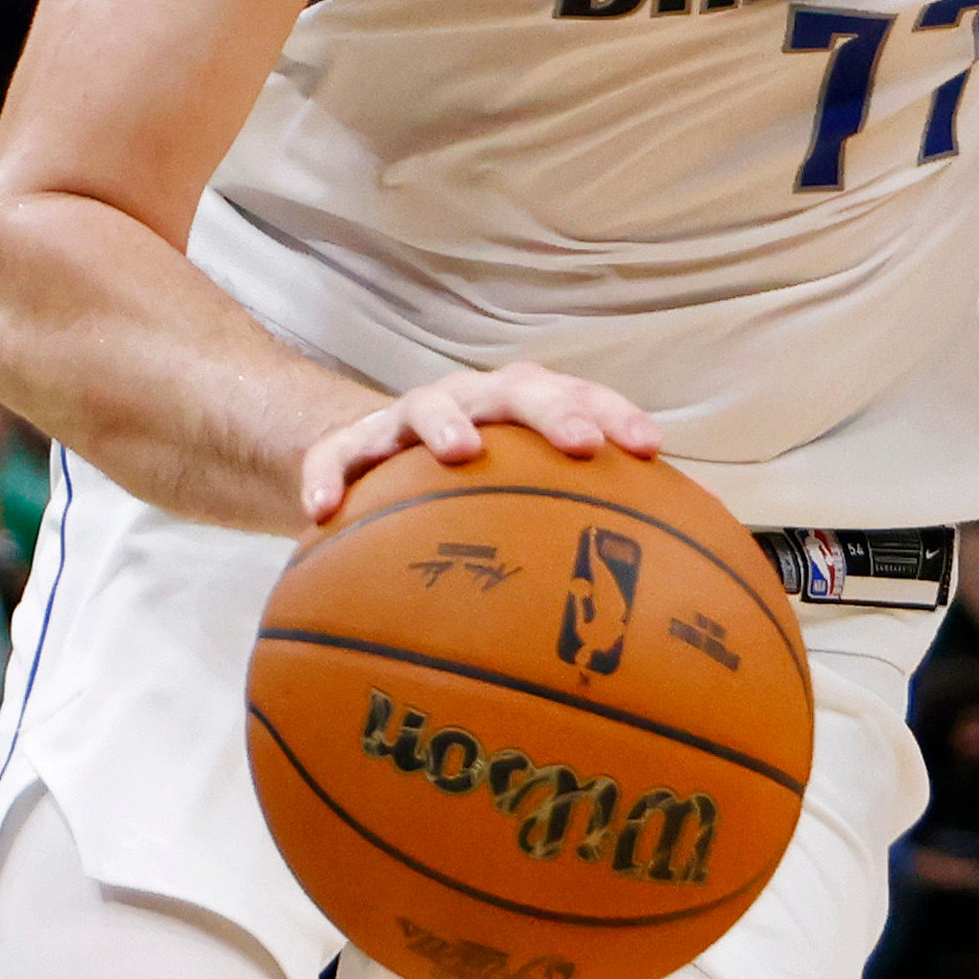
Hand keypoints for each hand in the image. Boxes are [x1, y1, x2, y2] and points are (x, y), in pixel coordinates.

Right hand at [300, 364, 665, 530]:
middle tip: (578, 442)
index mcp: (520, 409)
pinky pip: (331, 458)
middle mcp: (470, 402)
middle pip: (514, 389)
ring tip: (460, 453)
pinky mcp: (347, 446)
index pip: (578, 396)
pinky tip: (321, 513)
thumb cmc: (470, 491)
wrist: (370, 463)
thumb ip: (580, 524)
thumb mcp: (519, 499)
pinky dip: (326, 478)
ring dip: (444, 423)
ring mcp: (406, 420)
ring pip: (425, 407)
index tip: (648, 447)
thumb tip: (657, 589)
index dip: (614, 414)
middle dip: (551, 410)